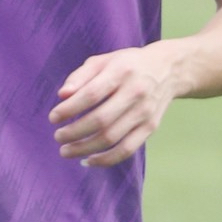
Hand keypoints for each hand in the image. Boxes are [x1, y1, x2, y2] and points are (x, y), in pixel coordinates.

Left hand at [51, 42, 178, 167]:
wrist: (168, 70)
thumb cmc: (126, 65)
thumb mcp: (103, 61)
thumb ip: (80, 76)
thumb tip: (62, 95)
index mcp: (121, 71)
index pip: (91, 94)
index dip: (69, 109)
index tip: (53, 118)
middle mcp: (135, 92)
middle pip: (101, 120)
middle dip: (74, 132)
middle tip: (58, 137)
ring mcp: (144, 112)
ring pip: (112, 138)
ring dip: (85, 148)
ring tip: (66, 151)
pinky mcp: (150, 127)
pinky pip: (127, 149)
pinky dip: (106, 159)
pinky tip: (88, 160)